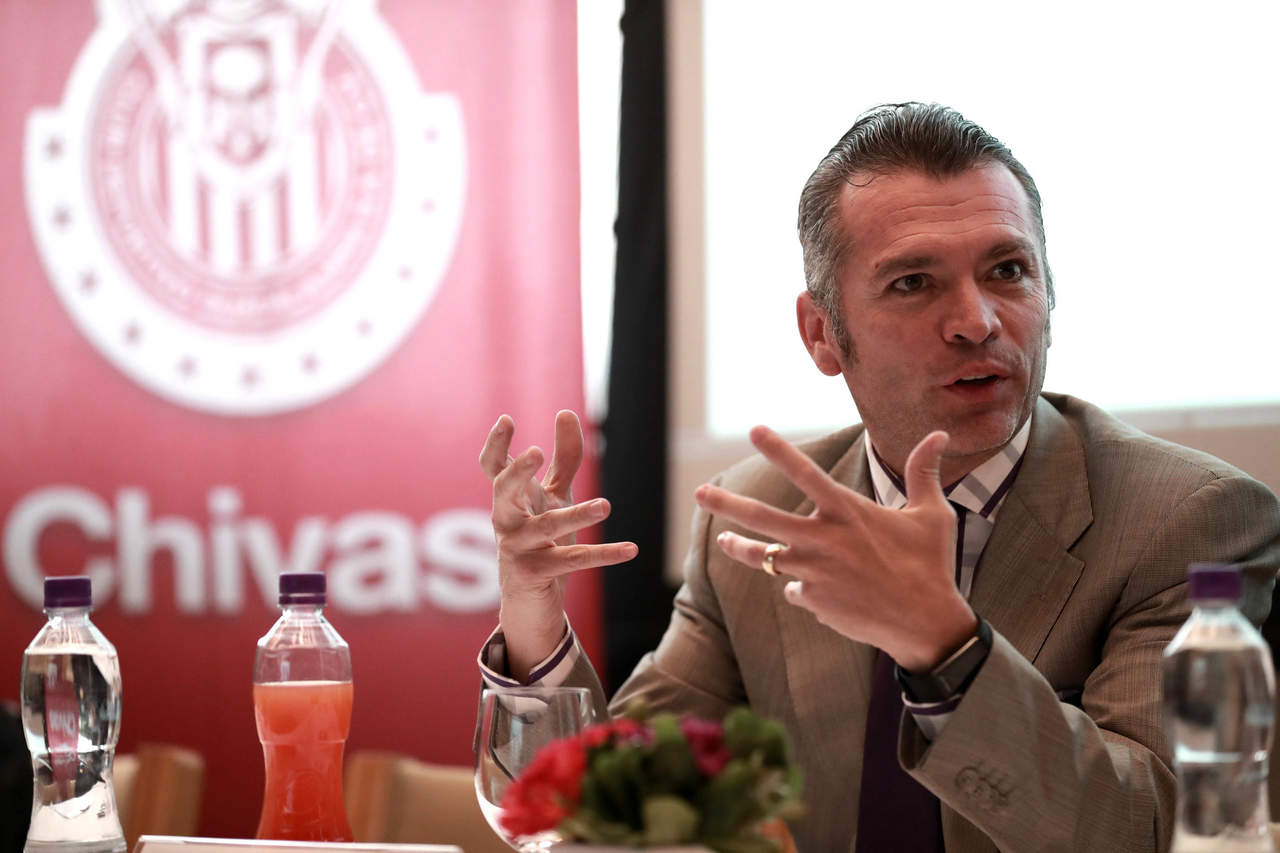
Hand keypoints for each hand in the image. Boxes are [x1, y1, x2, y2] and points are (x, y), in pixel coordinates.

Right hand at [480, 410, 636, 679]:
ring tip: (606, 506)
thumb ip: (563, 458)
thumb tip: (565, 411)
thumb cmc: (540, 539)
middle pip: (503, 491)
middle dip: (517, 472)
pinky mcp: (535, 573)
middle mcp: (506, 521)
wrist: (529, 602)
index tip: (507, 419)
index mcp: (509, 498)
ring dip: (576, 515)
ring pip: (544, 527)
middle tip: (536, 452)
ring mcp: (518, 548)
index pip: (493, 467)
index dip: (496, 444)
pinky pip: (572, 560)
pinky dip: (603, 554)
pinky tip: (630, 549)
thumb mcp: (553, 496)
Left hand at [694, 427, 975, 670]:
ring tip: (725, 541)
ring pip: (763, 557)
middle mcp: (823, 539)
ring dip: (742, 548)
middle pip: (762, 518)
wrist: (925, 624)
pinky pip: (795, 590)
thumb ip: (924, 473)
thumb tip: (940, 435)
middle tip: (699, 492)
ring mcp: (813, 572)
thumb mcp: (932, 515)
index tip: (754, 430)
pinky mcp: (812, 600)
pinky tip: (823, 594)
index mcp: (848, 513)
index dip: (779, 450)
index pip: (806, 474)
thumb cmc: (931, 566)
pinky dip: (803, 589)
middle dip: (727, 504)